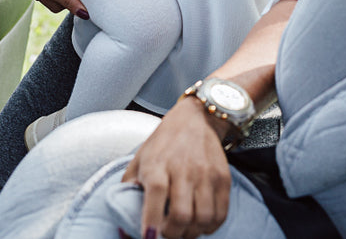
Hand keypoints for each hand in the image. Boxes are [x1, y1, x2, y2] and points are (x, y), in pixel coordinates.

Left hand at [121, 96, 232, 237]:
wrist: (196, 119)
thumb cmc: (162, 144)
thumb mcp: (139, 161)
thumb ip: (128, 191)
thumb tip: (123, 228)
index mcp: (157, 164)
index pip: (156, 193)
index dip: (152, 219)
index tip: (149, 237)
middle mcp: (183, 168)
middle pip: (181, 213)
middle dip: (172, 235)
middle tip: (167, 235)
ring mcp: (206, 173)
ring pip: (203, 217)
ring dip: (192, 233)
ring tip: (184, 231)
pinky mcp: (223, 177)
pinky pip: (221, 213)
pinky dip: (211, 226)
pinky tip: (201, 225)